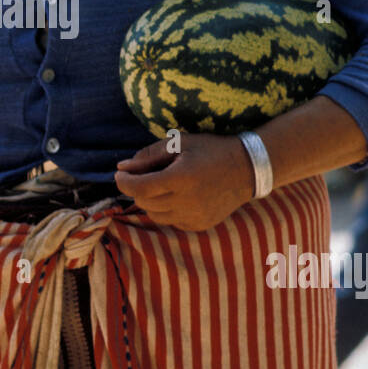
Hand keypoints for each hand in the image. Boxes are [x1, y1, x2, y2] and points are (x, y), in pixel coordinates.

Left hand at [114, 132, 253, 230]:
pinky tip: (177, 195)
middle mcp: (187, 202)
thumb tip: (122, 168)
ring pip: (155, 215)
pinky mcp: (199, 225)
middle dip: (137, 189)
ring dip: (150, 201)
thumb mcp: (180, 143)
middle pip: (144, 202)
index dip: (124, 182)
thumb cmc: (210, 150)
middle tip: (141, 175)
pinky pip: (171, 221)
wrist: (246, 169)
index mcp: (181, 178)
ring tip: (161, 185)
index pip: (139, 188)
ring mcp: (194, 217)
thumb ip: (149, 155)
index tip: (120, 174)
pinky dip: (167, 210)